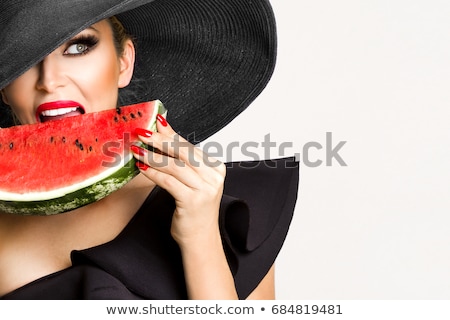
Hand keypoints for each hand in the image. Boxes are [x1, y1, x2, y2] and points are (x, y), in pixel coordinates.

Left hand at [131, 114, 225, 247]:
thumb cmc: (194, 210)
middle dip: (160, 139)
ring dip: (152, 155)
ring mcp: (206, 188)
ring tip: (136, 148)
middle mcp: (214, 176)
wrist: (201, 239)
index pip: (189, 146)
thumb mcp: (191, 182)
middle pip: (182, 152)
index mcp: (215, 168)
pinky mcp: (193, 200)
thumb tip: (162, 136)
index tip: (156, 121)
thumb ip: (182, 162)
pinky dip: (152, 172)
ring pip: (174, 165)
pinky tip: (140, 166)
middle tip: (141, 131)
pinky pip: (168, 181)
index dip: (170, 133)